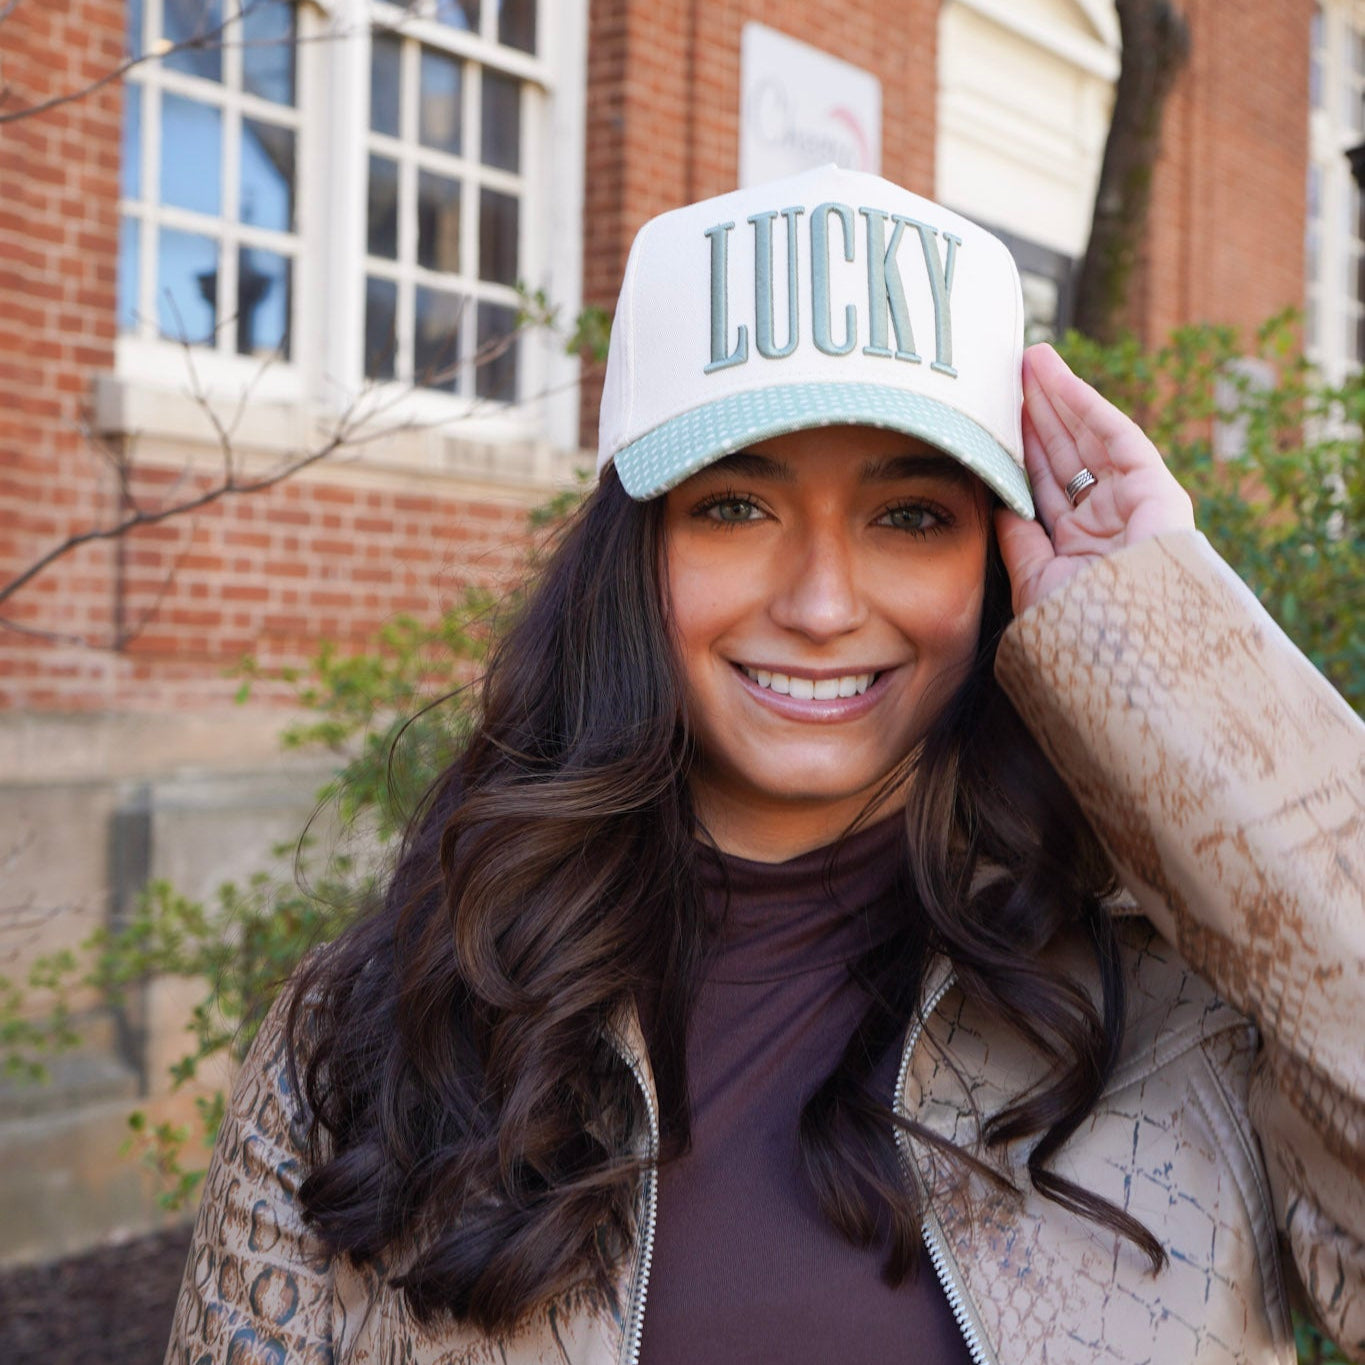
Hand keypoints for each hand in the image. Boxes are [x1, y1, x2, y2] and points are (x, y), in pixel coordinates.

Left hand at [995, 342, 1194, 614]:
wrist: (1128, 650)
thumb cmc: (1080, 631)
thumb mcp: (1036, 580)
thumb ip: (1018, 539)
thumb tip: (995, 499)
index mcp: (1078, 548)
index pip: (1044, 486)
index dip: (1020, 450)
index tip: (991, 417)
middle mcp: (1107, 522)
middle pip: (1065, 455)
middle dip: (1037, 414)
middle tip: (1007, 374)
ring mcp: (1133, 505)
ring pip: (1088, 440)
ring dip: (1058, 398)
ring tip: (1028, 362)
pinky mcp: (1157, 489)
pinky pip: (1117, 437)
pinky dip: (1087, 406)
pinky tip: (1058, 380)